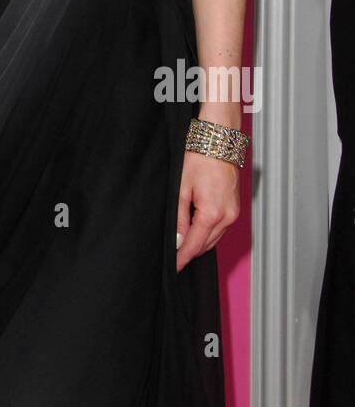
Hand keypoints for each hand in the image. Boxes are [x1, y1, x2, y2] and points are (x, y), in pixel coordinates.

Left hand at [175, 149, 239, 271]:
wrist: (218, 140)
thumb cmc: (200, 156)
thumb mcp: (181, 187)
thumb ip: (179, 217)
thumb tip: (177, 240)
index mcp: (213, 213)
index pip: (194, 245)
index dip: (181, 258)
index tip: (172, 267)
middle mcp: (227, 216)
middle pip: (205, 245)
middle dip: (189, 252)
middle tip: (173, 258)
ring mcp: (234, 213)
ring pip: (214, 238)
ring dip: (199, 243)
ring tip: (182, 246)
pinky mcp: (235, 208)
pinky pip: (220, 228)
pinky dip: (208, 233)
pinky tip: (196, 230)